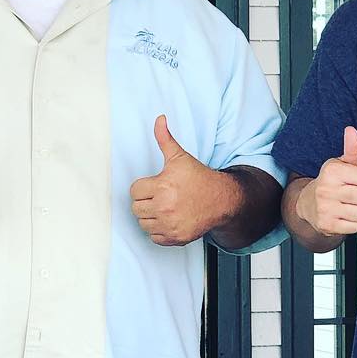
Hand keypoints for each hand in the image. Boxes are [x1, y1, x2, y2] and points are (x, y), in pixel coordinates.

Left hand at [130, 115, 232, 246]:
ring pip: (143, 223)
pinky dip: (158, 230)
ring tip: (164, 207)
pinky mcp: (175, 238)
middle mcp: (164, 207)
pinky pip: (153, 237)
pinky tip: (169, 219)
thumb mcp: (180, 157)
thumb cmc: (199, 178)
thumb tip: (159, 119)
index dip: (144, 187)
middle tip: (160, 196)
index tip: (156, 185)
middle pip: (136, 208)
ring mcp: (170, 225)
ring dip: (150, 216)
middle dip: (145, 201)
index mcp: (162, 186)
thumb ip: (165, 139)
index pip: (134, 190)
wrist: (222, 200)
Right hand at [301, 127, 356, 238]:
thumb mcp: (340, 164)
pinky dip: (352, 224)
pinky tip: (343, 216)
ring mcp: (326, 208)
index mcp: (332, 171)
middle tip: (351, 195)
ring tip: (348, 206)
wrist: (307, 204)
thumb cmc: (330, 182)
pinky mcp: (327, 225)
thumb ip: (352, 149)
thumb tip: (351, 130)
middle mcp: (327, 189)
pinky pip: (355, 227)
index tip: (355, 181)